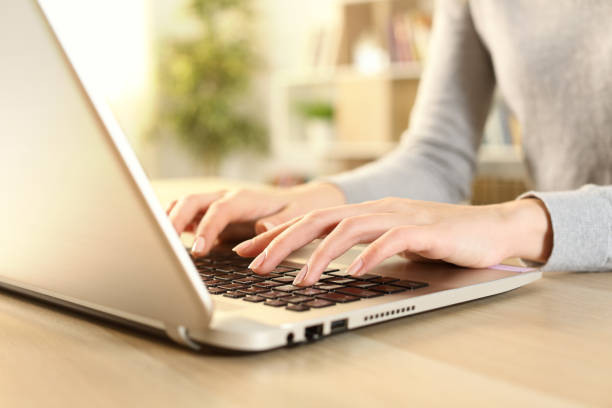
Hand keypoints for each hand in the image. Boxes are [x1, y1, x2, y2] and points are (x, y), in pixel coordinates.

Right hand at [166, 182, 345, 255]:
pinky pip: (186, 216)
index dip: (207, 229)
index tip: (198, 250)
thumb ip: (278, 224)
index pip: (219, 210)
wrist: (298, 202)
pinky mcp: (210, 216)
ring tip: (155, 243)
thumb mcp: (296, 217)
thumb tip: (261, 230)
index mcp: (244, 199)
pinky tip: (163, 243)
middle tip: (163, 246)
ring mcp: (215, 205)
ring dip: (167, 220)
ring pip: (183, 206)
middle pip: (192, 201)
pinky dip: (171, 225)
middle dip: (174, 220)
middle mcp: (225, 198)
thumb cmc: (296, 210)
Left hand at [234, 197, 552, 285]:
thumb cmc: (441, 238)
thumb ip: (363, 243)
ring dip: (320, 254)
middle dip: (284, 242)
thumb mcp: (393, 239)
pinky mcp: (426, 230)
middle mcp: (378, 209)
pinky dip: (370, 255)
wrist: (492, 229)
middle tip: (256, 265)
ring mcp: (401, 216)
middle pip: (320, 219)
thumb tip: (330, 260)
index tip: (249, 251)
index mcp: (367, 211)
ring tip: (300, 278)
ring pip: (349, 228)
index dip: (279, 234)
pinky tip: (353, 272)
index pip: (313, 219)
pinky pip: (392, 240)